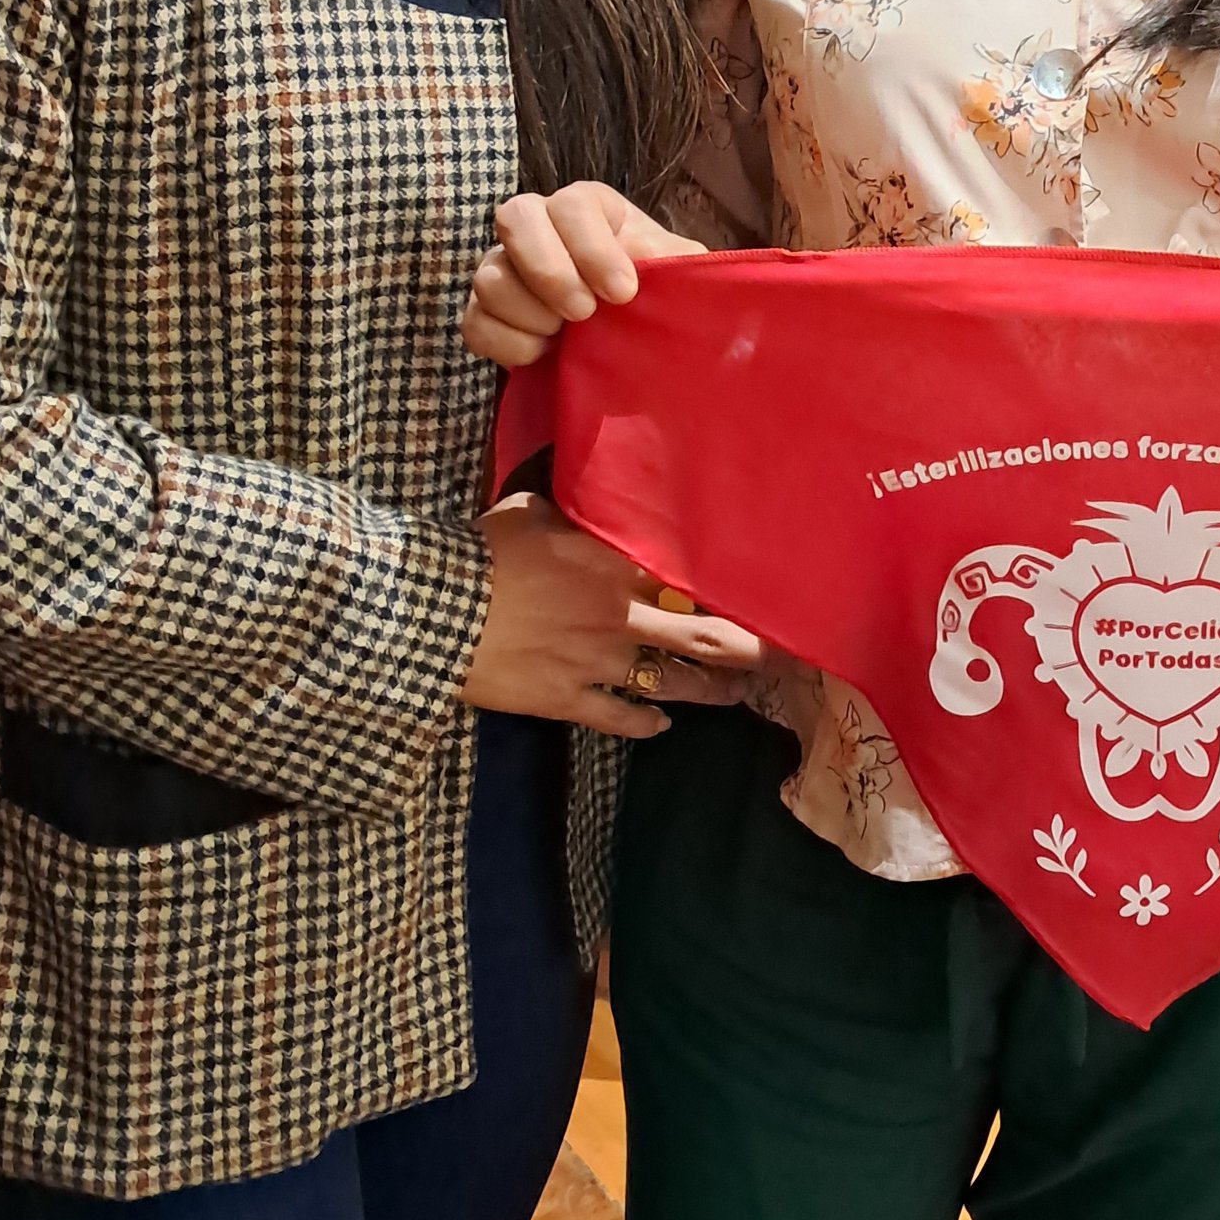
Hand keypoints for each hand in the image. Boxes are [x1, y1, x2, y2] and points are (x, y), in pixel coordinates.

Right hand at [464, 181, 705, 370]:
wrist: (630, 340)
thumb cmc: (656, 294)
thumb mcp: (676, 273)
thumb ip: (674, 260)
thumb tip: (658, 264)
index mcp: (588, 206)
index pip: (572, 204)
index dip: (593, 248)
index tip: (623, 293)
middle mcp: (538, 224)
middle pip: (514, 216)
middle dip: (550, 272)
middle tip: (584, 313)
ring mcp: (504, 267)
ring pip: (489, 276)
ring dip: (531, 314)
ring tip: (566, 336)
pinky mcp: (485, 313)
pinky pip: (475, 323)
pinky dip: (509, 345)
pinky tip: (544, 355)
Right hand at [464, 490, 770, 733]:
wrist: (437, 615)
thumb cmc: (482, 554)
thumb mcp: (531, 511)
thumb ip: (571, 511)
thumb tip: (584, 494)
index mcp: (616, 563)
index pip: (694, 576)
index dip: (735, 587)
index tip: (767, 591)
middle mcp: (621, 615)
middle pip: (706, 638)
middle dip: (751, 650)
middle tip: (782, 657)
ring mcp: (599, 663)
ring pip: (674, 683)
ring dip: (711, 692)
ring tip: (736, 694)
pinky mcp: (569, 700)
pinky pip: (621, 718)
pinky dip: (646, 724)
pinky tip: (661, 725)